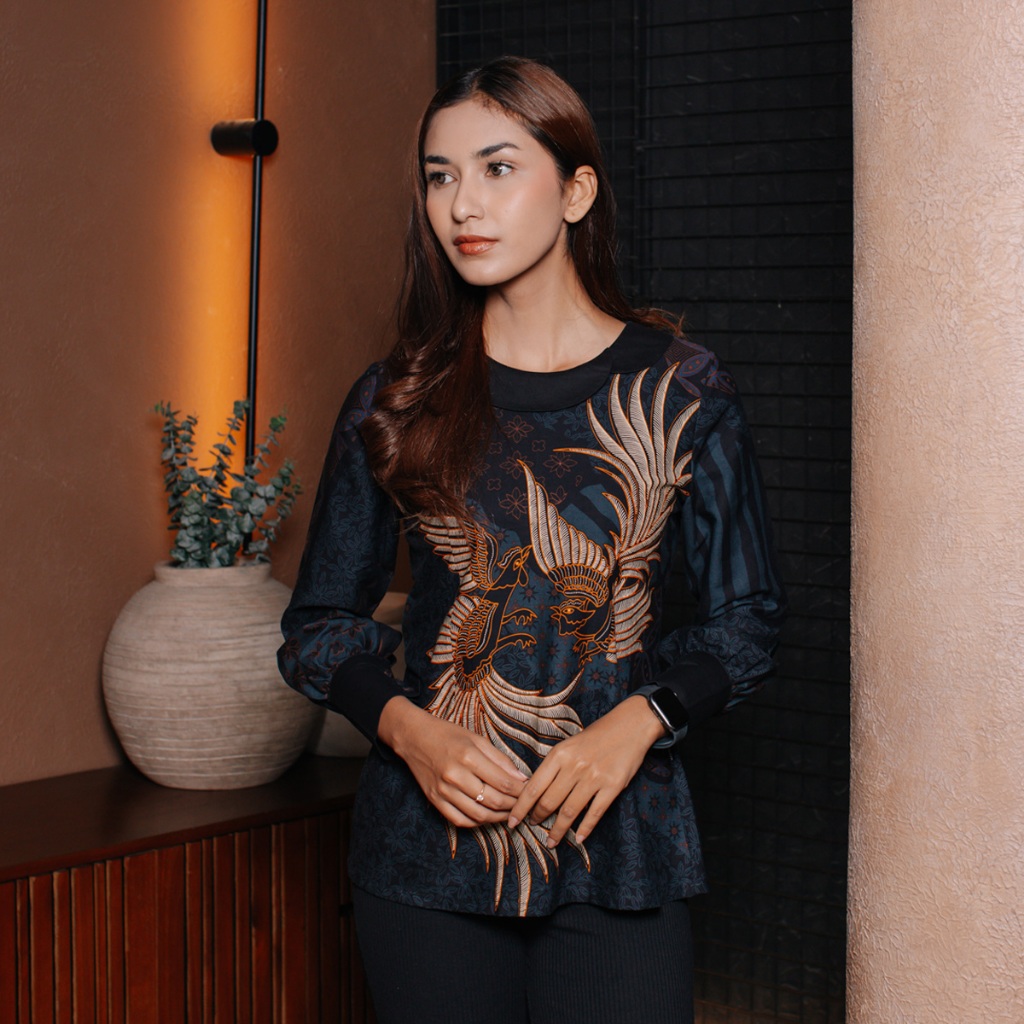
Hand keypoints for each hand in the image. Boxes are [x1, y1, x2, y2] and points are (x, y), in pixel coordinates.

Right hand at [378, 697, 528, 827]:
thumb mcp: (476, 738)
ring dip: (498, 818)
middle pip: (493, 801)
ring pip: (478, 815)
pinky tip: (487, 817)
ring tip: (509, 813)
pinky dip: (477, 823)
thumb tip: (522, 778)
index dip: (520, 791)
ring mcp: (443, 791)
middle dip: (513, 806)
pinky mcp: (435, 800)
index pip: (503, 782)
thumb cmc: (447, 734)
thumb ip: (500, 759)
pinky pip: (460, 820)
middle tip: (523, 805)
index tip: (530, 792)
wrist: (414, 737)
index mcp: (468, 756)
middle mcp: (455, 775)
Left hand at [507, 695, 665, 845]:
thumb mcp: (569, 744)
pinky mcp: (612, 786)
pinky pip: (594, 813)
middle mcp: (574, 767)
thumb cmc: (596, 735)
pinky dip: (585, 829)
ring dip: (558, 830)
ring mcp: (594, 778)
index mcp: (559, 754)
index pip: (533, 787)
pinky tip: (579, 838)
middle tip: (533, 826)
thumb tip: (535, 791)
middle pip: (548, 802)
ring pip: (569, 812)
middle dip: (537, 818)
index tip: (512, 821)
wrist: (630, 725)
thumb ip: (554, 766)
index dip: (520, 807)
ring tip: (551, 841)